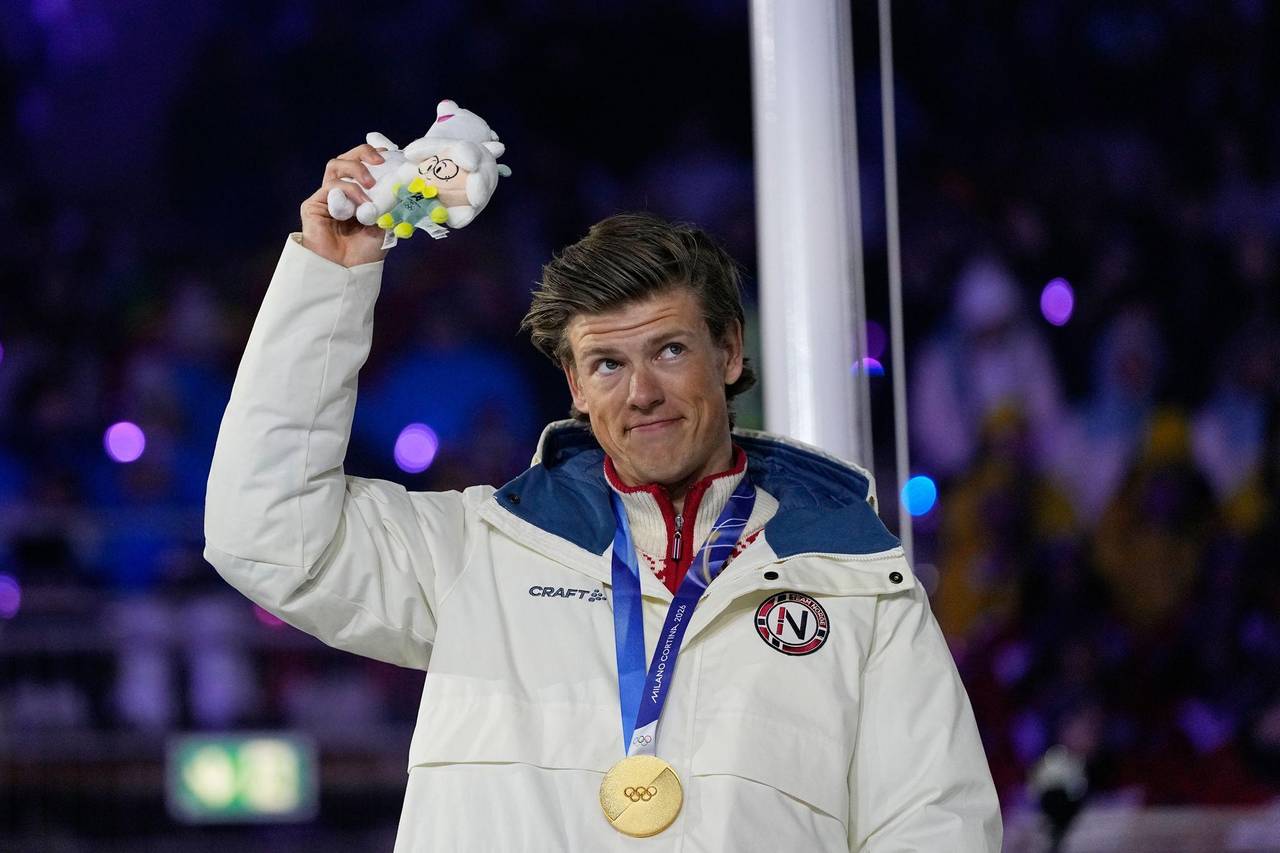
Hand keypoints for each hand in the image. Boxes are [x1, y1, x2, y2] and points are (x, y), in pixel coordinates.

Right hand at [300, 144, 388, 267]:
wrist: (347, 273)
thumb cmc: (366, 254)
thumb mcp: (387, 225)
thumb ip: (392, 204)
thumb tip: (406, 184)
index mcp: (358, 195)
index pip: (363, 166)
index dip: (375, 155)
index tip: (392, 154)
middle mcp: (340, 193)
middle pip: (347, 158)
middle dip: (364, 153)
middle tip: (381, 161)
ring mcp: (326, 197)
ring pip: (336, 166)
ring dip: (356, 170)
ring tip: (370, 184)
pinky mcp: (313, 205)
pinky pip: (332, 187)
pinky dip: (349, 191)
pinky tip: (361, 206)